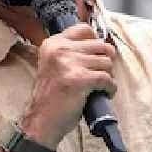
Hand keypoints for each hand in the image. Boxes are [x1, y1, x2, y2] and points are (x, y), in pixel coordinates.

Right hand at [21, 23, 115, 147]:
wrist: (41, 121)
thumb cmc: (51, 97)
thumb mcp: (53, 66)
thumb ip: (70, 52)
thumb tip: (100, 45)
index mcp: (52, 44)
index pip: (84, 29)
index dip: (96, 42)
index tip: (96, 55)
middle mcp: (59, 50)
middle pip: (101, 45)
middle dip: (105, 61)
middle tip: (99, 74)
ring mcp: (69, 63)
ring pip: (107, 62)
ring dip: (108, 76)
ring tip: (99, 86)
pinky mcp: (80, 79)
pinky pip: (107, 78)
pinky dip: (110, 88)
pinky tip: (103, 94)